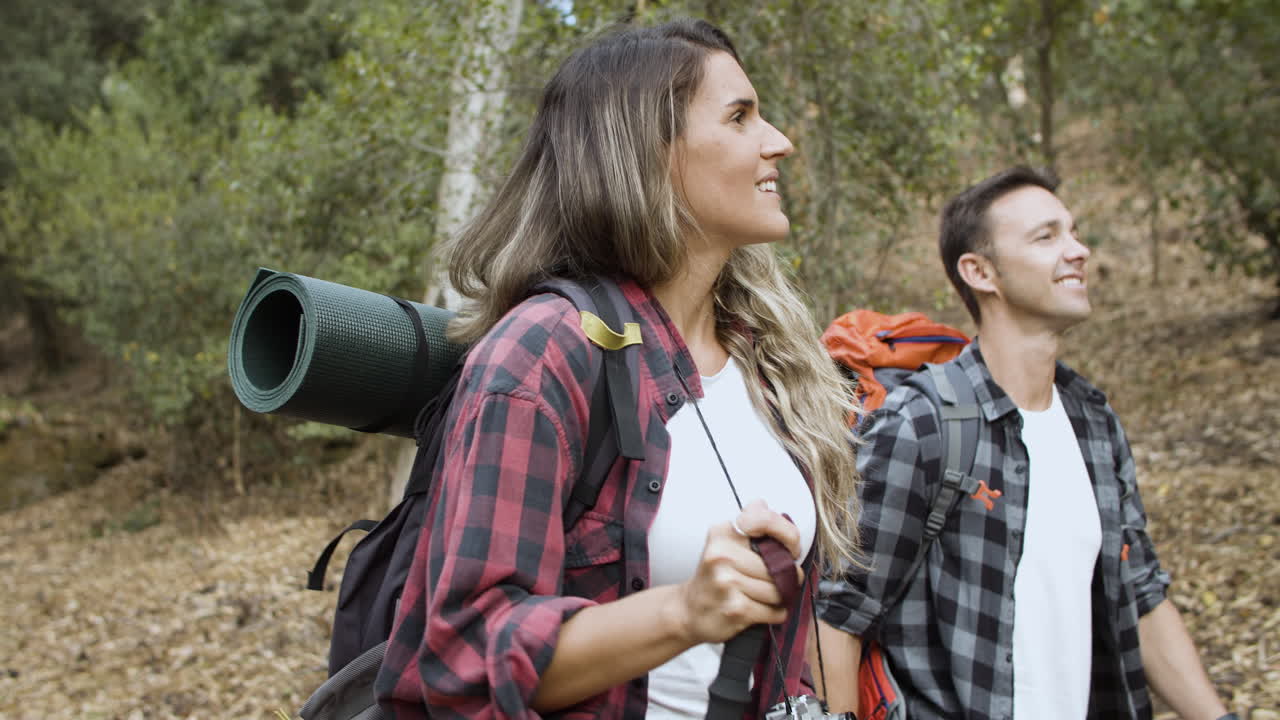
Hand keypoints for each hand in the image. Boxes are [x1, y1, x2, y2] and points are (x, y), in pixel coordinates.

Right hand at [667, 500, 803, 644]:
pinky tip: (756, 610)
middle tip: (767, 579)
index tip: (788, 548)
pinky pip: (775, 612)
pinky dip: (773, 614)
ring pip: (780, 590)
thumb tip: (767, 508)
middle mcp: (722, 554)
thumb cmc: (717, 575)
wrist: (688, 610)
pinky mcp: (735, 609)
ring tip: (759, 596)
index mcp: (722, 532)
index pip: (765, 520)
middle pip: (780, 564)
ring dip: (778, 598)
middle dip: (783, 576)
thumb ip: (752, 523)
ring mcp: (727, 582)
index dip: (787, 536)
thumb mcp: (727, 542)